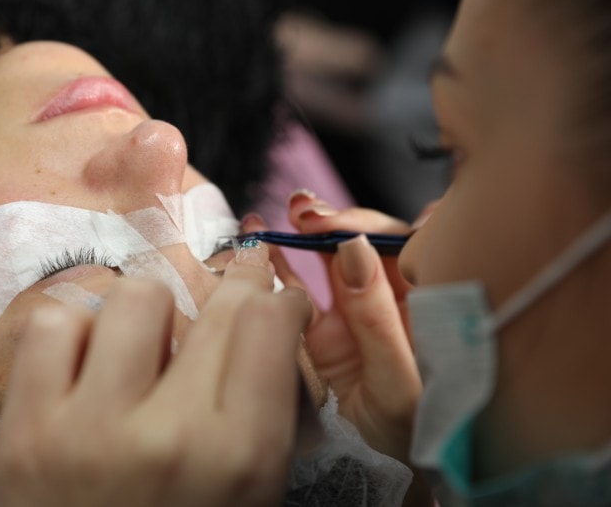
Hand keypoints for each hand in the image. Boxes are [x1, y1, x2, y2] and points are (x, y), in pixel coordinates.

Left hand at [0, 242, 312, 506]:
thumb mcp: (253, 498)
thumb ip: (267, 412)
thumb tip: (270, 324)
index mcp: (238, 459)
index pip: (268, 323)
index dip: (280, 300)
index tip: (276, 303)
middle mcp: (166, 435)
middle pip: (212, 305)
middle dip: (233, 290)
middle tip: (227, 300)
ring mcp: (86, 428)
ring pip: (135, 296)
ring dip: (154, 315)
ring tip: (149, 349)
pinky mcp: (22, 429)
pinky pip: (54, 323)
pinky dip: (77, 333)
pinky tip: (88, 366)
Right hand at [253, 192, 422, 462]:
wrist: (377, 474)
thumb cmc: (410, 437)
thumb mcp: (399, 382)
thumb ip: (379, 318)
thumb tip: (355, 248)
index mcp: (424, 307)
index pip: (407, 248)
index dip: (377, 226)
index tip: (349, 224)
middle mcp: (389, 302)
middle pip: (365, 244)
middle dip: (338, 221)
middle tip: (310, 214)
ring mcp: (350, 314)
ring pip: (329, 258)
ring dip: (309, 230)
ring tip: (292, 213)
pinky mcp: (317, 331)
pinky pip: (296, 288)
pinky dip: (278, 263)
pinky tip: (263, 239)